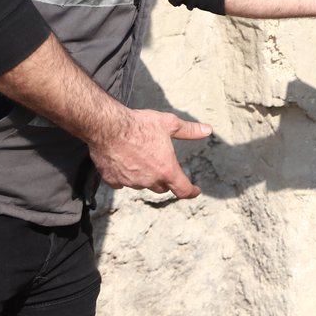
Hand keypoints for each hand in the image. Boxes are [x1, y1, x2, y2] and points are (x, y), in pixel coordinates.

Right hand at [88, 108, 210, 198]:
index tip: (195, 191)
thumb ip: (190, 130)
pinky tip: (124, 162)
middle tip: (164, 165)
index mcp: (166, 169)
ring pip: (142, 184)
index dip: (191, 191)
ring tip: (142, 157)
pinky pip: (122, 182)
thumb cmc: (140, 124)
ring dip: (146, 177)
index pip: (183, 189)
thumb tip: (207, 130)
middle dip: (166, 180)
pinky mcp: (112, 180)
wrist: (108, 127)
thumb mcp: (170, 124)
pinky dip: (126, 176)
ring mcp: (130, 182)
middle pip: (162, 188)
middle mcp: (149, 180)